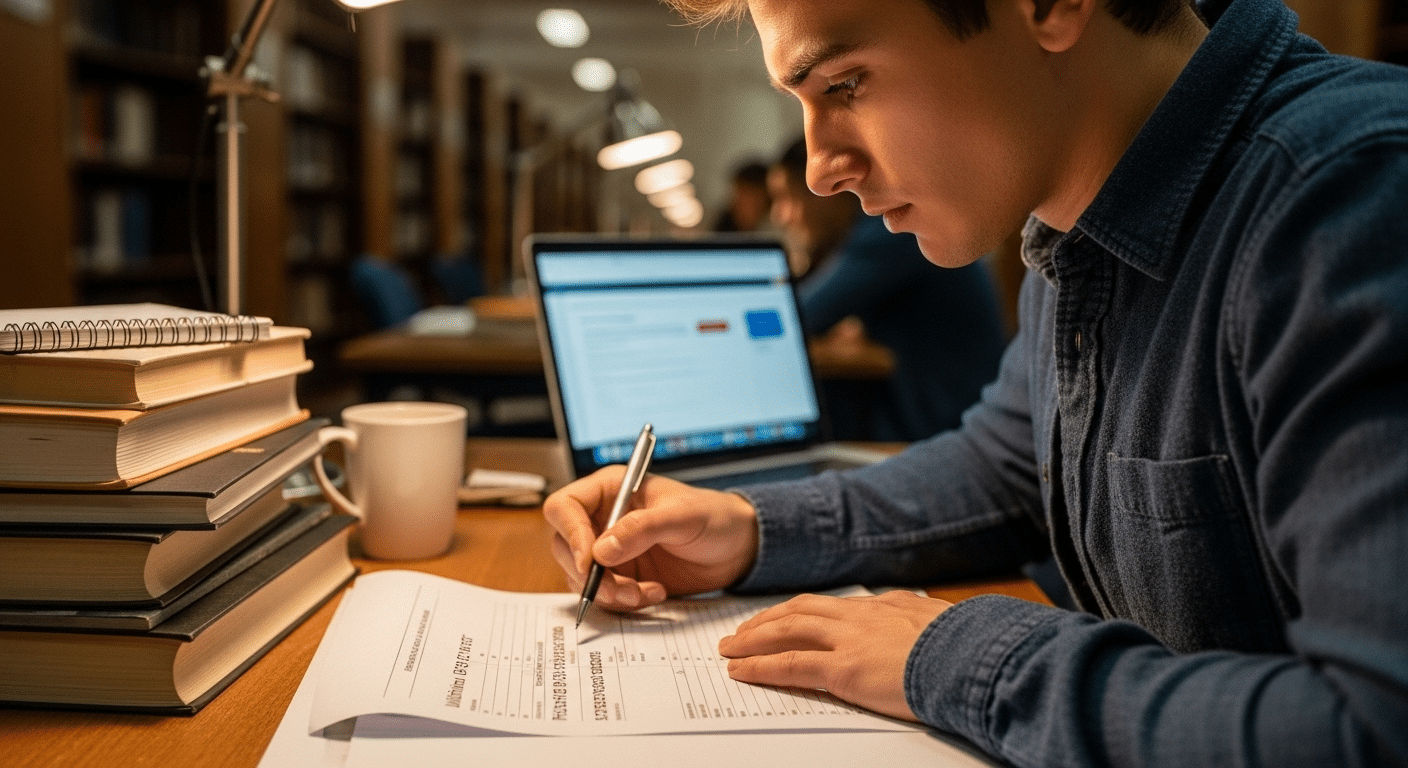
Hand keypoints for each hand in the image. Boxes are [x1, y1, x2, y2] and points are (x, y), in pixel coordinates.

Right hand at [543, 468, 758, 611]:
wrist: (736, 548)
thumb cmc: (713, 516)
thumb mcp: (682, 516)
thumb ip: (642, 529)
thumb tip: (600, 551)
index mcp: (611, 489)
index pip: (565, 507)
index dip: (571, 534)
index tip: (590, 561)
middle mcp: (602, 518)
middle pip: (564, 547)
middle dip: (589, 574)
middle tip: (621, 589)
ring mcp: (609, 550)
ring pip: (579, 577)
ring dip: (609, 592)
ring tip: (645, 593)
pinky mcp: (621, 576)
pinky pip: (603, 594)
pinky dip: (623, 601)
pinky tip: (654, 593)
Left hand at [718, 591, 953, 721]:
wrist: (978, 658)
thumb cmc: (973, 650)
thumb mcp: (948, 629)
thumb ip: (925, 628)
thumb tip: (926, 632)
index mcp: (889, 606)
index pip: (835, 606)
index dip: (804, 612)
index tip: (787, 618)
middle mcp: (863, 615)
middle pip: (801, 609)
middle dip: (768, 619)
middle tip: (743, 630)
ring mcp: (851, 639)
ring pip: (787, 630)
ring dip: (753, 638)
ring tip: (730, 648)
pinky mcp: (845, 668)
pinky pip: (791, 665)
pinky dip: (760, 666)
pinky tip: (740, 670)